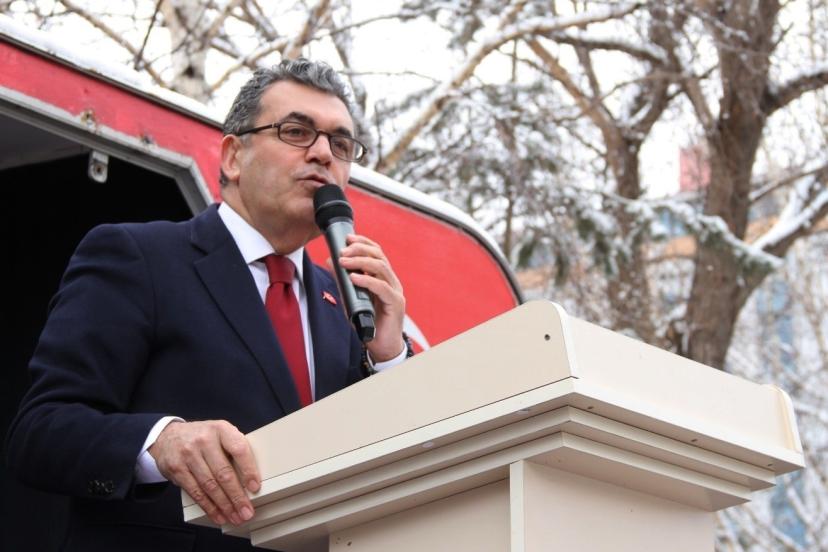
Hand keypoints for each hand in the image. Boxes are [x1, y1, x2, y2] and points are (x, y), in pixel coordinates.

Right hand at [149, 420, 259, 525]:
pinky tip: (218, 515)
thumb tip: (250, 479)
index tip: (254, 487)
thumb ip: (234, 450)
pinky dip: (208, 507)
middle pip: (223, 472)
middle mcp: (204, 440)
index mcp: (221, 429)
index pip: (238, 449)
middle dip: (237, 496)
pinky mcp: (177, 469)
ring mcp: (189, 454)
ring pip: (209, 485)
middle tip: (246, 511)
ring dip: (224, 505)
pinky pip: (195, 492)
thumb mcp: (220, 434)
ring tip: (235, 517)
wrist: (168, 436)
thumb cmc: (202, 437)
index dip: (248, 470)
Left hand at [338, 234, 405, 361]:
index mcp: (384, 277)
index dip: (363, 242)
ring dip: (361, 262)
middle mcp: (392, 282)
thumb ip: (342, 280)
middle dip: (359, 250)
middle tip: (342, 251)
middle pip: (379, 256)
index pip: (377, 252)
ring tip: (343, 262)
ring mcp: (395, 292)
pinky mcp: (395, 303)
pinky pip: (382, 287)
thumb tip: (330, 261)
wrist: (381, 347)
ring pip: (381, 267)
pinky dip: (367, 280)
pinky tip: (354, 278)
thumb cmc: (368, 323)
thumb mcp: (351, 298)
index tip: (347, 238)